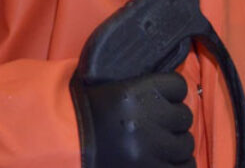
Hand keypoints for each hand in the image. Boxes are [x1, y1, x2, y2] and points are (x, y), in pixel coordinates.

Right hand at [73, 71, 194, 167]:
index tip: (162, 101)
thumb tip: (172, 92)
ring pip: (186, 144)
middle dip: (173, 123)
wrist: (58, 150)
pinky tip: (164, 163)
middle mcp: (144, 120)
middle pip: (184, 117)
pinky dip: (178, 166)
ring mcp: (146, 151)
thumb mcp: (111, 91)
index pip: (178, 86)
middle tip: (157, 129)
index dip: (171, 94)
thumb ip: (143, 89)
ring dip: (175, 147)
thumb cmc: (85, 120)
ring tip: (158, 149)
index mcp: (134, 93)